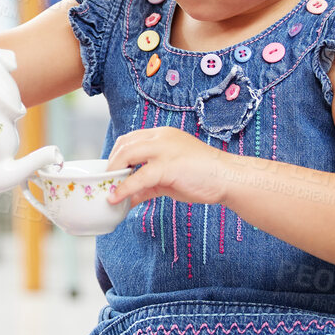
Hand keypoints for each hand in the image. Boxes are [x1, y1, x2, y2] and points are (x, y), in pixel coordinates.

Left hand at [105, 127, 232, 207]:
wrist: (228, 178)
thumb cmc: (202, 177)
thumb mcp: (170, 177)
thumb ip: (148, 184)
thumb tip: (128, 197)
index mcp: (162, 135)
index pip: (130, 139)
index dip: (116, 154)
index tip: (110, 171)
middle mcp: (161, 138)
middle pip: (124, 144)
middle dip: (111, 163)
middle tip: (105, 181)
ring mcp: (165, 150)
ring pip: (128, 155)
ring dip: (113, 172)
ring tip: (107, 189)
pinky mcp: (168, 166)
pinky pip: (139, 176)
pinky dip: (124, 188)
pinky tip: (116, 198)